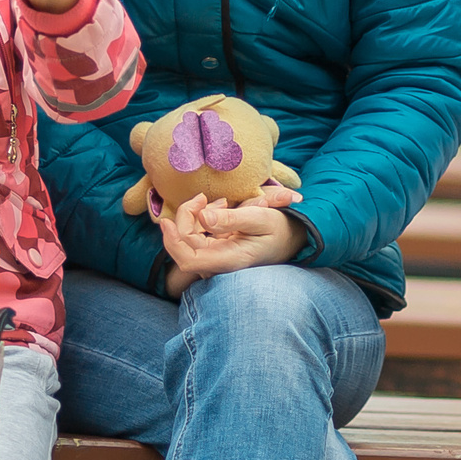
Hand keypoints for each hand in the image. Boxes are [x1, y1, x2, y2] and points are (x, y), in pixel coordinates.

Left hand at [157, 184, 302, 294]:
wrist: (294, 237)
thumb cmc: (281, 228)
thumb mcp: (260, 217)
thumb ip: (231, 218)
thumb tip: (203, 216)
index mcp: (229, 259)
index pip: (188, 260)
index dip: (172, 242)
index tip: (165, 221)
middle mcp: (220, 262)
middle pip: (185, 244)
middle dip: (187, 217)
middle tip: (203, 196)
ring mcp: (218, 257)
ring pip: (191, 238)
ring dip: (197, 215)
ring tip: (222, 201)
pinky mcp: (218, 250)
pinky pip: (200, 235)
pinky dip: (204, 217)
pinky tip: (222, 206)